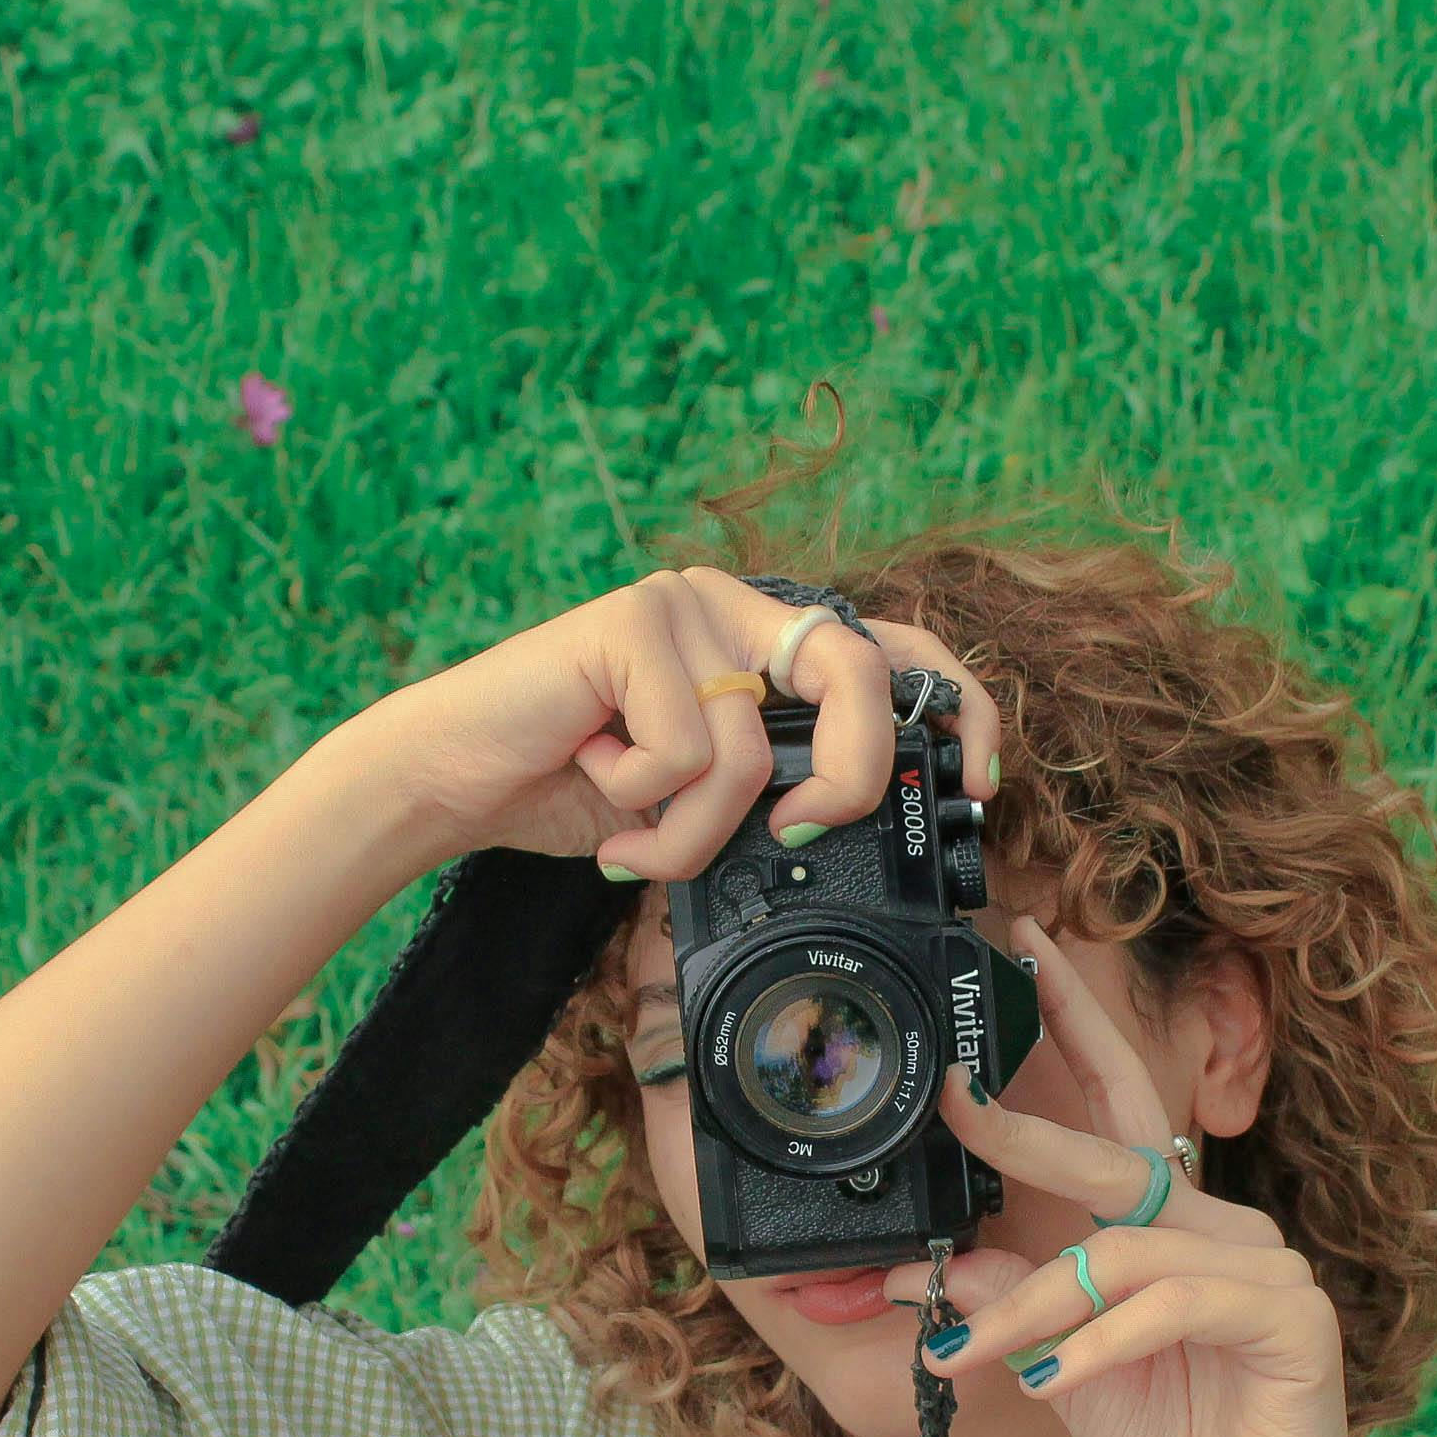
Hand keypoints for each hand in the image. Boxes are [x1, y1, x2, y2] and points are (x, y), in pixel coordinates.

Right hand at [341, 568, 1003, 878]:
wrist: (454, 782)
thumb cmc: (574, 788)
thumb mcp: (702, 800)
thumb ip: (773, 789)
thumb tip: (850, 823)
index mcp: (764, 642)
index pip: (893, 653)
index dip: (961, 707)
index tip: (981, 783)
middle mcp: (733, 606)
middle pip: (854, 678)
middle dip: (846, 776)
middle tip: (797, 828)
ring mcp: (683, 603)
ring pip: (748, 751)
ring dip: (690, 832)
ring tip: (632, 833)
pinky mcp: (630, 620)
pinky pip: (685, 748)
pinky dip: (640, 803)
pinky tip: (592, 779)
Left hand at [880, 912, 1363, 1436]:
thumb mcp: (1059, 1367)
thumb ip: (1013, 1307)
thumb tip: (935, 1266)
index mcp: (1170, 1220)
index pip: (1116, 1106)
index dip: (1071, 1030)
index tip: (1020, 958)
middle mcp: (1220, 1222)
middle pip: (1117, 1148)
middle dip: (1028, 1124)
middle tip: (953, 1101)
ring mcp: (1264, 1264)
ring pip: (1121, 1251)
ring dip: (1034, 1304)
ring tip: (974, 1353)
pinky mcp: (1290, 1319)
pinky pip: (1175, 1306)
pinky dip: (1100, 1345)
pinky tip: (1052, 1382)